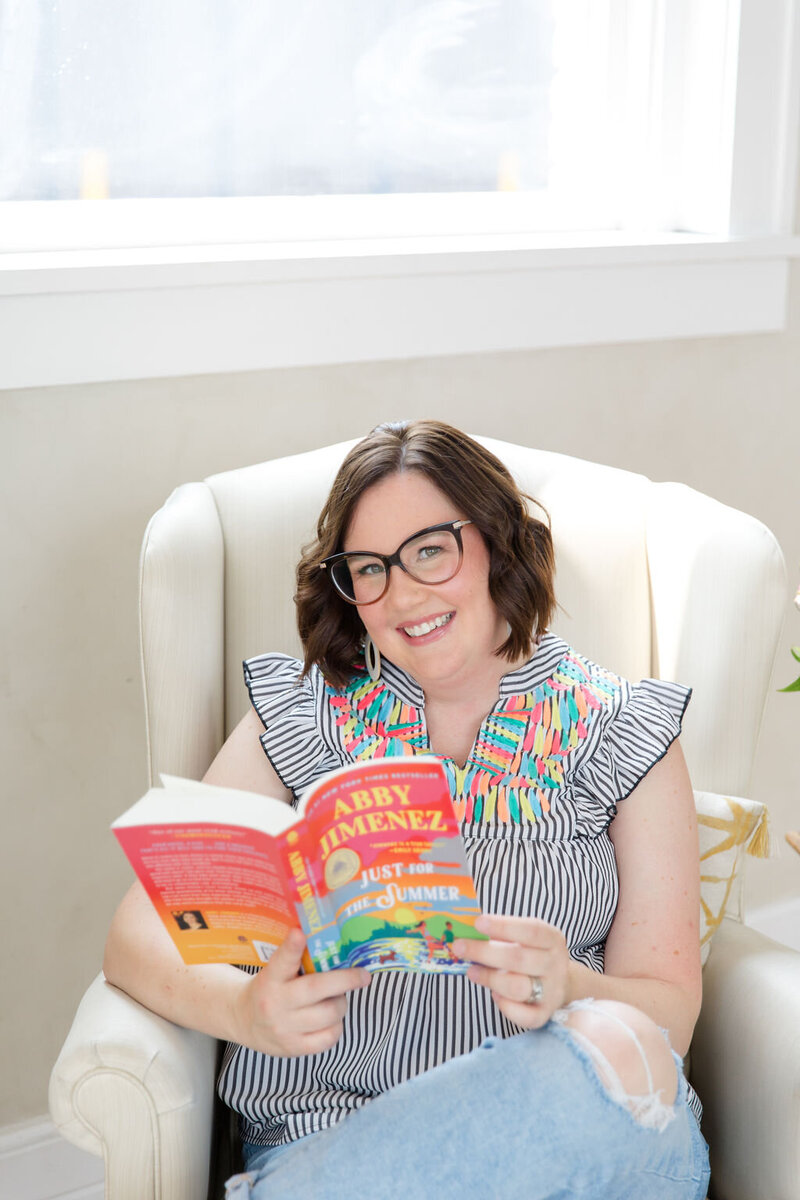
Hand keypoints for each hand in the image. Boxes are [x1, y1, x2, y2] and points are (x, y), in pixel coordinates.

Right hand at [233, 928, 370, 1056]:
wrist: (243, 1020)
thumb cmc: (268, 988)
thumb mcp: (273, 970)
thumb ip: (294, 960)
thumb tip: (328, 941)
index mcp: (270, 979)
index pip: (281, 961)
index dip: (291, 947)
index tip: (300, 933)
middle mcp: (275, 1004)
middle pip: (315, 989)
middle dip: (345, 980)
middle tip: (363, 975)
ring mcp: (284, 1028)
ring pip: (328, 1014)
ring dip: (341, 1003)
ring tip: (338, 998)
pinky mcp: (293, 1048)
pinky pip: (328, 1038)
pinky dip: (336, 1026)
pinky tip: (331, 1018)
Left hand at [453, 914, 569, 1027]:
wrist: (559, 983)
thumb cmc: (533, 954)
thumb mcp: (525, 938)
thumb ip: (503, 934)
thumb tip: (470, 932)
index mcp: (552, 939)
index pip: (531, 930)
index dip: (503, 926)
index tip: (478, 923)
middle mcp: (555, 965)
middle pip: (519, 959)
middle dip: (485, 952)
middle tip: (460, 947)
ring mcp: (551, 992)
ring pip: (518, 987)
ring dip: (489, 978)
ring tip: (471, 971)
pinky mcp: (544, 1014)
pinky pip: (523, 1016)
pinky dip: (504, 1006)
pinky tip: (493, 994)